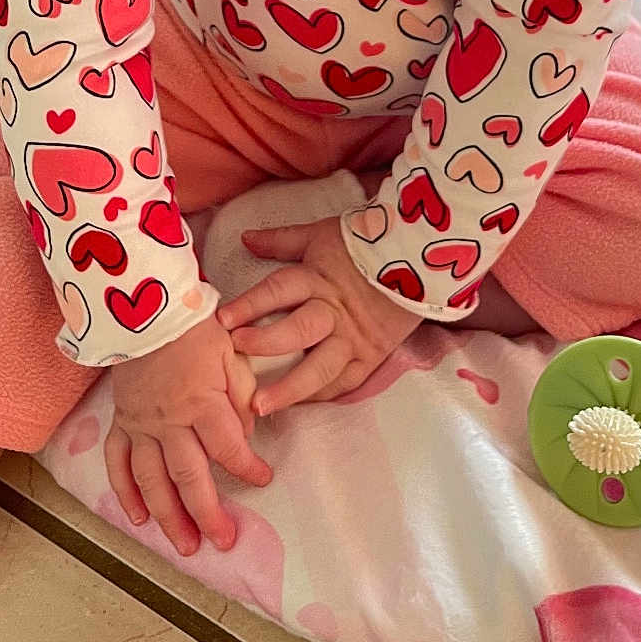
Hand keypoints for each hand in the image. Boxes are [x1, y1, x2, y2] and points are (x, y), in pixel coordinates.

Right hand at [105, 313, 272, 558]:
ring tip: (184, 545)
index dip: (248, 469)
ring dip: (168, 517)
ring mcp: (141, 425)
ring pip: (152, 481)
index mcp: (202, 402)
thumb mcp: (231, 353)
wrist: (144, 309)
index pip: (229, 448)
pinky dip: (125, 493)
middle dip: (208, 514)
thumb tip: (248, 433)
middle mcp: (169, 422)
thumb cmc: (193, 328)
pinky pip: (117, 463)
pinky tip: (137, 518)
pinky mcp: (121, 422)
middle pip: (189, 478)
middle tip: (222, 541)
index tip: (263, 479)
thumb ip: (242, 394)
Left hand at [215, 214, 422, 415]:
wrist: (418, 260)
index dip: (250, 304)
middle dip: (266, 343)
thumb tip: (245, 239)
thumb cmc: (364, 245)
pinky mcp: (370, 357)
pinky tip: (297, 406)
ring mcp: (352, 339)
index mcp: (317, 279)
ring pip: (320, 367)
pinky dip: (321, 395)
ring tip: (262, 406)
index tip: (222, 319)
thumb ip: (281, 240)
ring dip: (290, 388)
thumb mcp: (320, 235)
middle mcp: (332, 312)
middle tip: (238, 354)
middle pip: (298, 330)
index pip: (278, 291)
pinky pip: (344, 382)